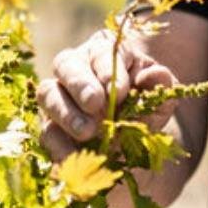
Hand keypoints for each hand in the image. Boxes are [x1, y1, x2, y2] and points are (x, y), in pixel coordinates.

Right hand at [36, 29, 177, 161]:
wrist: (135, 143)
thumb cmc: (147, 106)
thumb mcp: (160, 95)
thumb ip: (160, 83)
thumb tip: (157, 74)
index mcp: (105, 51)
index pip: (103, 52)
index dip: (109, 70)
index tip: (120, 92)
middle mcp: (75, 67)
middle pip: (66, 64)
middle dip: (80, 84)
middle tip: (95, 103)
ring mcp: (58, 96)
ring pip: (48, 93)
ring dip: (66, 112)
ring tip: (87, 132)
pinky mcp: (50, 126)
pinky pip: (47, 132)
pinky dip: (59, 145)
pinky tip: (73, 156)